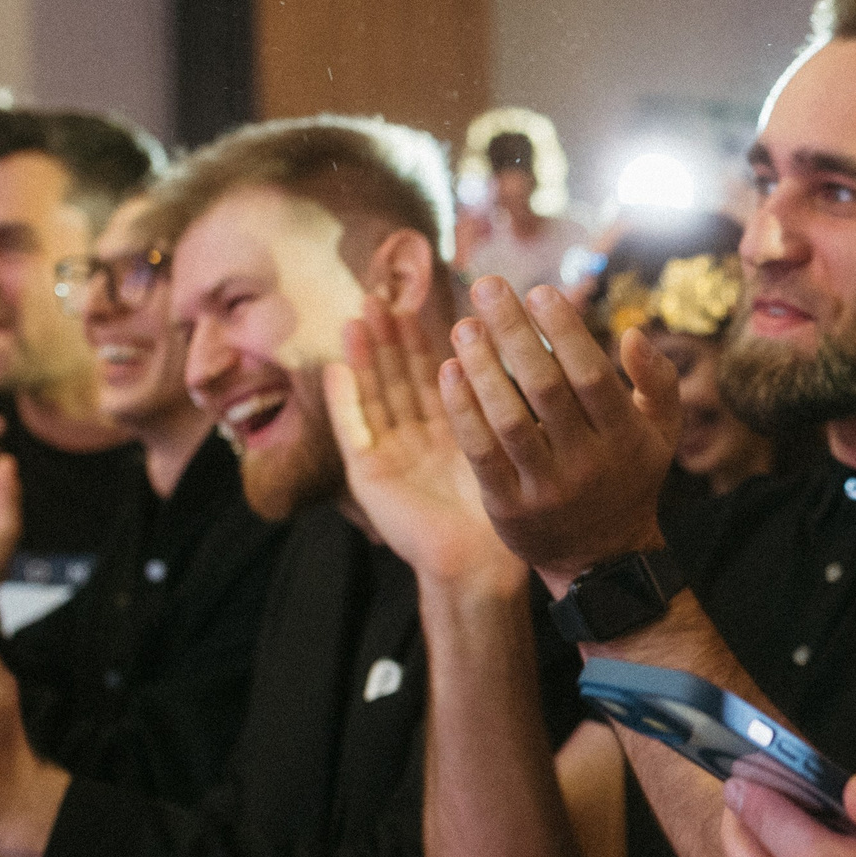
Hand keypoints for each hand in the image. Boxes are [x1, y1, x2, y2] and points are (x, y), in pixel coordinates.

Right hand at [324, 297, 521, 587]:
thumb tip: (520, 353)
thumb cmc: (505, 509)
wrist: (478, 563)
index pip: (433, 373)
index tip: (419, 297)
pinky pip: (353, 431)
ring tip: (358, 317)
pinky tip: (335, 368)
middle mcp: (416, 437)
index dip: (423, 337)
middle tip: (380, 293)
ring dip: (364, 358)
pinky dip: (344, 400)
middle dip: (390, 337)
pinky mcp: (368, 476)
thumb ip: (502, 404)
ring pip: (375, 394)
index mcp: (450, 428)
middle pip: (399, 377)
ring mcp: (389, 454)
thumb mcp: (507, 444)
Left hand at [439, 277, 680, 588]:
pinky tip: (447, 372)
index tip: (539, 291)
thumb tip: (633, 334)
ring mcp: (546, 488)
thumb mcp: (660, 432)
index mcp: (624, 436)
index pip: (590, 374)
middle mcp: (587, 462)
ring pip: (507, 420)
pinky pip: (480, 453)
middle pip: (544, 388)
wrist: (600, 558)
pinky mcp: (509, 508)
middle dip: (513, 333)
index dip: (564, 331)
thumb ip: (657, 381)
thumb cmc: (628, 476)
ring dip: (481, 367)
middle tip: (486, 287)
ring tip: (463, 326)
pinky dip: (463, 411)